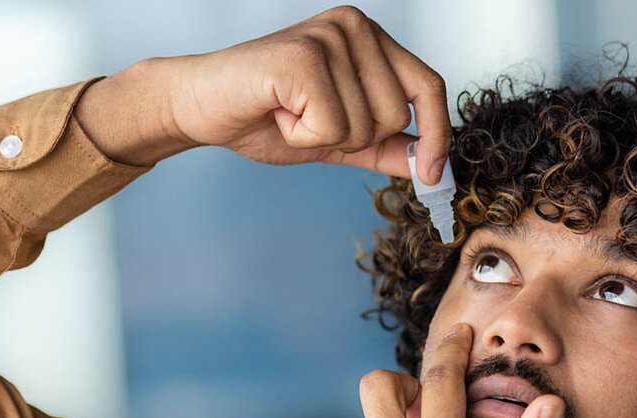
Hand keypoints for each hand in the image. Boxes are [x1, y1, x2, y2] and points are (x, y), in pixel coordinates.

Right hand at [75, 5, 450, 182]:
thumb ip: (384, 146)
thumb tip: (430, 165)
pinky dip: (301, 135)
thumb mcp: (336, 137)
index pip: (428, 85)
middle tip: (306, 117)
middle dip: (351, 137)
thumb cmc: (263, 114)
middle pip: (396, 115)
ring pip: (365, 125)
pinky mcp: (303, 57)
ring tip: (288, 112)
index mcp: (368, 37)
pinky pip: (331, 126)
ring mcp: (329, 37)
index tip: (434, 172)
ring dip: (321, 136)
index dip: (437, 133)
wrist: (199, 106)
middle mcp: (355, 26)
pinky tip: (276, 112)